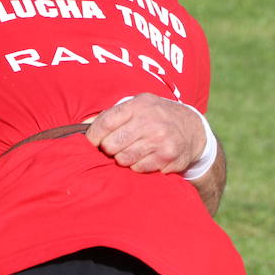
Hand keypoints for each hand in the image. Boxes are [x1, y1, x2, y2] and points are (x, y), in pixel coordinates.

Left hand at [85, 94, 205, 173]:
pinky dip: (138, 166)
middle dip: (109, 149)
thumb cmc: (156, 117)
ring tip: (132, 151)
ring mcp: (160, 140)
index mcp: (139, 105)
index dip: (93, 137)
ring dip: (124, 159)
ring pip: (123, 160)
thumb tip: (82, 127)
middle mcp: (150, 121)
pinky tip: (146, 157)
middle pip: (111, 145)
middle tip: (116, 148)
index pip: (105, 123)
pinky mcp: (167, 157)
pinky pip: (139, 169)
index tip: (91, 143)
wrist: (192, 129)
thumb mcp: (137, 106)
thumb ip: (112, 115)